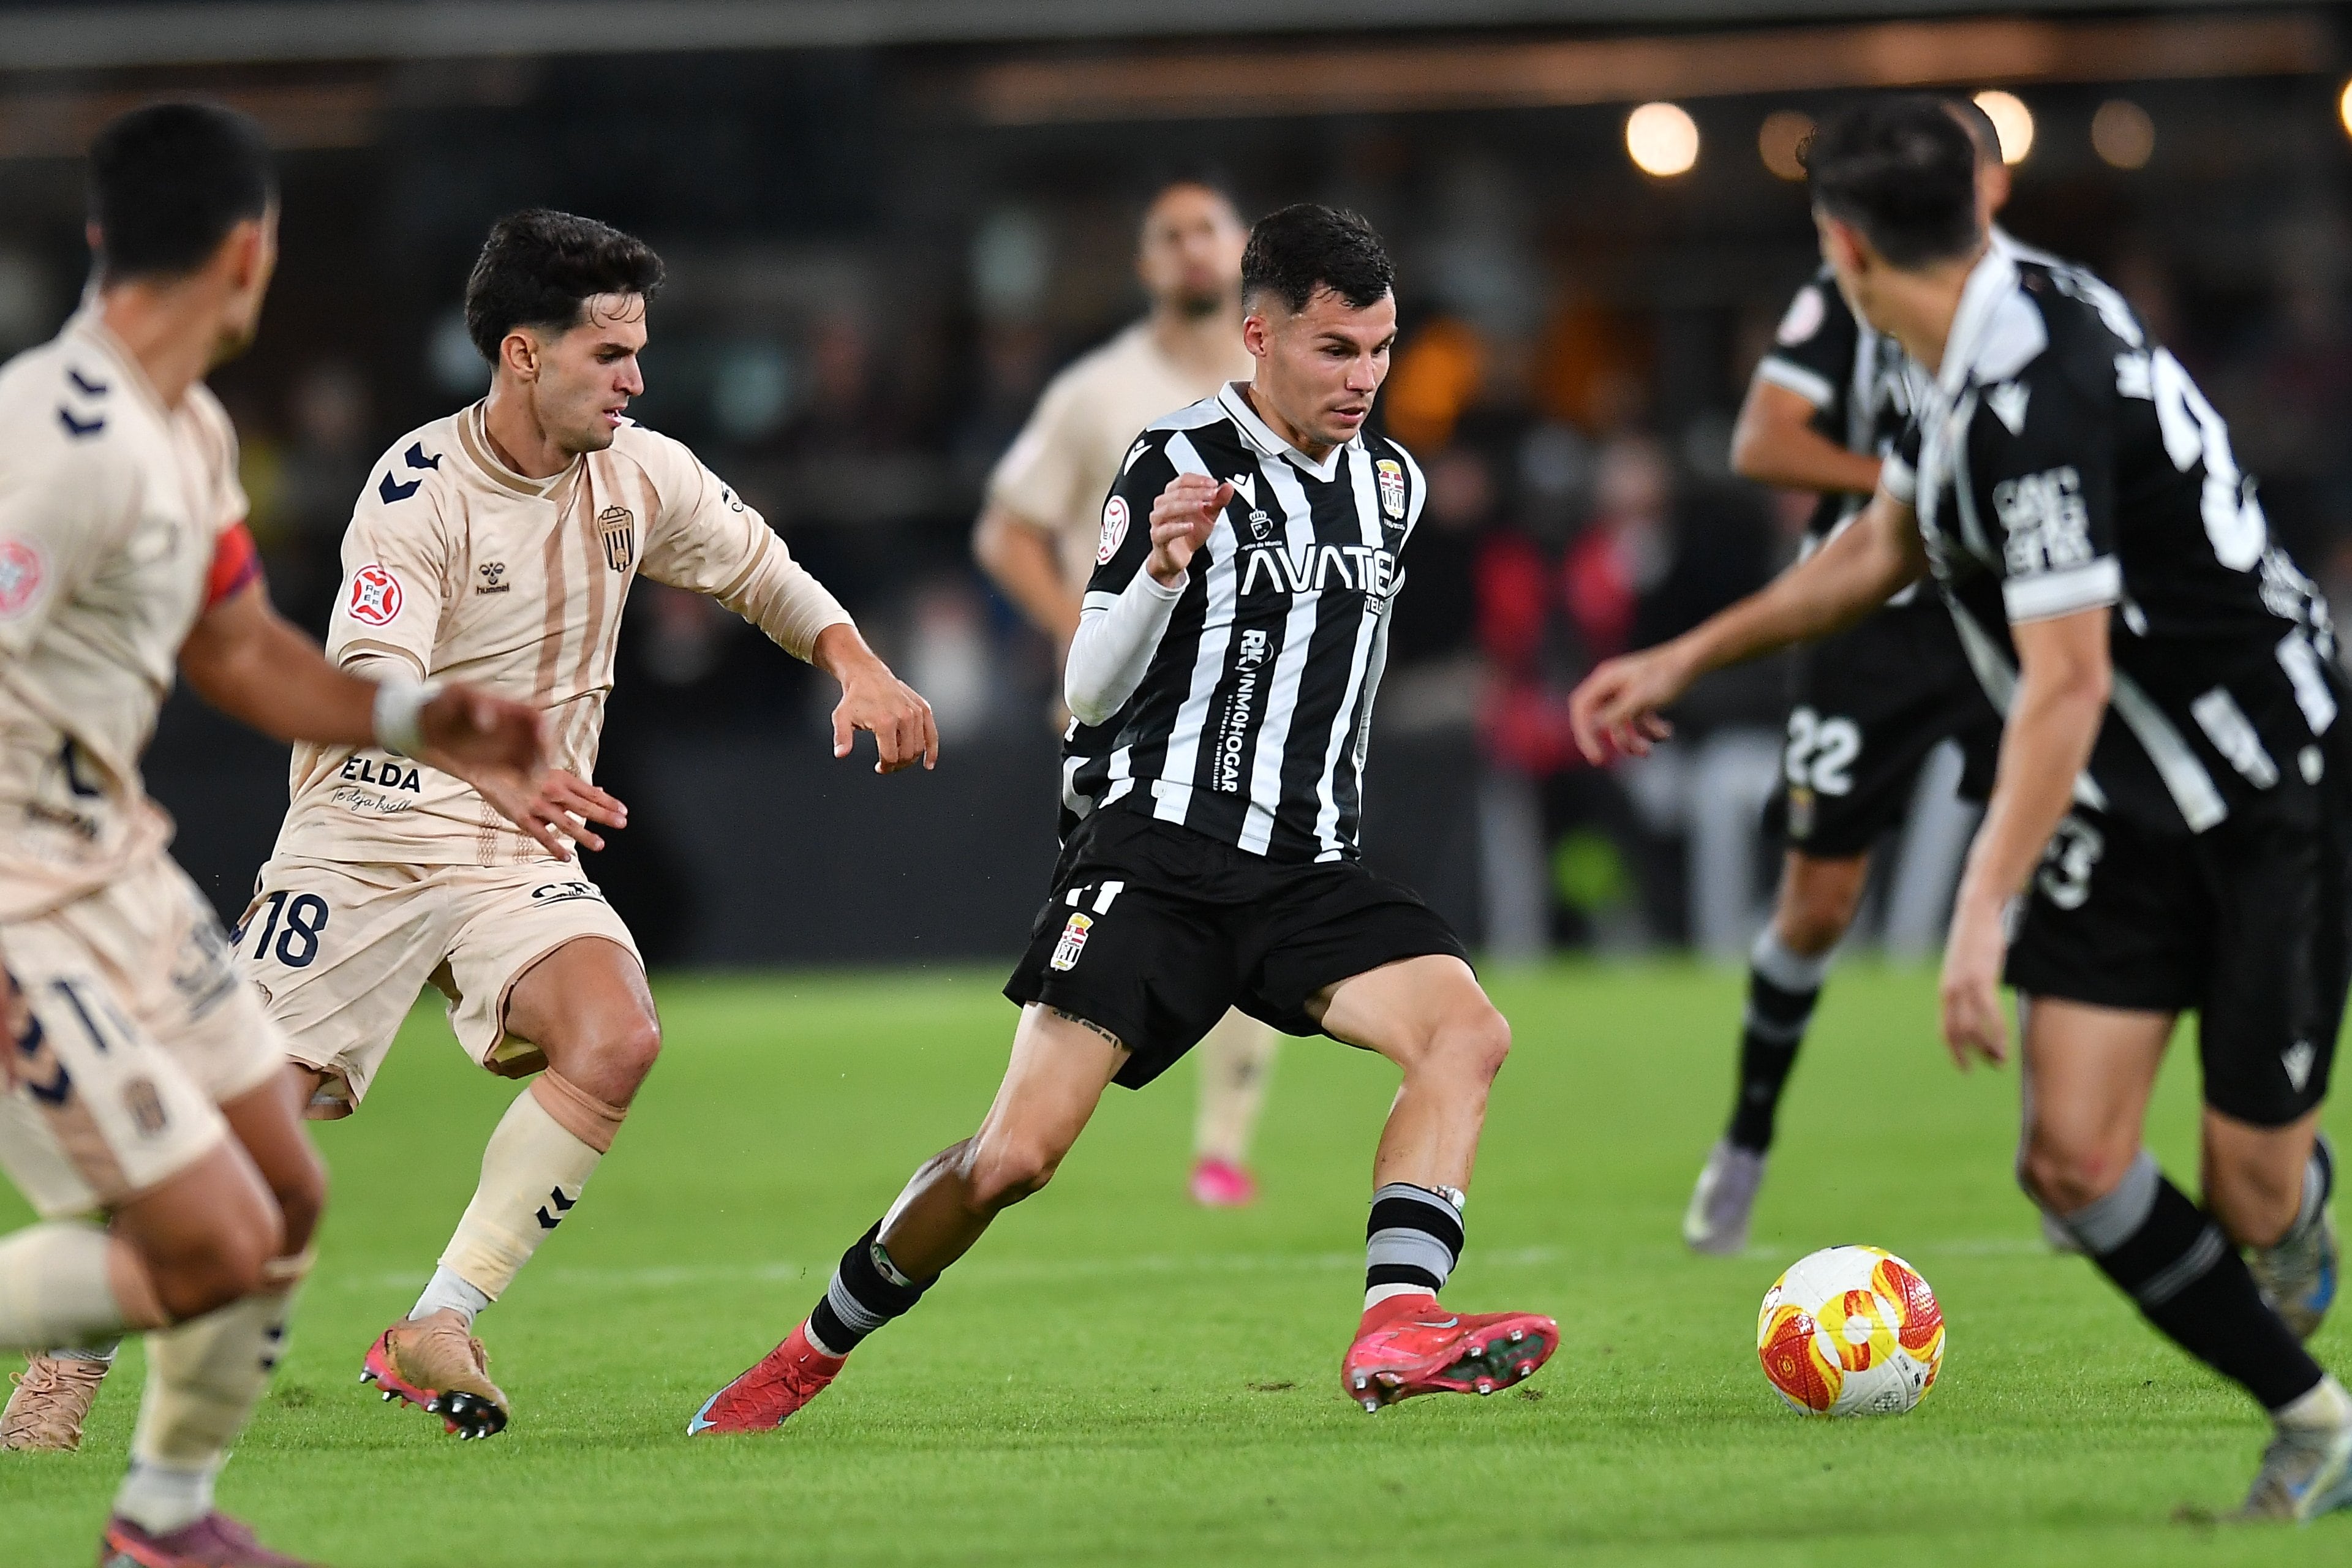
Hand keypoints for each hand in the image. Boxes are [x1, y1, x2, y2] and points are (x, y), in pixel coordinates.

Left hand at [414, 684, 543, 775]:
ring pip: (533, 759)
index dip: (543, 730)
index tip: (541, 743)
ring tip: (530, 784)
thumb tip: (487, 722)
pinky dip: (524, 780)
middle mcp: (513, 728)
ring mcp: (508, 746)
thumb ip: (473, 704)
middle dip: (543, 757)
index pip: (535, 717)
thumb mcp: (455, 695)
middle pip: (540, 742)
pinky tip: (521, 788)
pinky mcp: (499, 763)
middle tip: (537, 773)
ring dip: (536, 771)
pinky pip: (519, 772)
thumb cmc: (442, 703)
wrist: (426, 724)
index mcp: (506, 708)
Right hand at [470, 766, 628, 862]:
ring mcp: (539, 805)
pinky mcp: (524, 818)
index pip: (591, 791)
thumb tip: (601, 789)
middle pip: (584, 805)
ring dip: (584, 835)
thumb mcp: (551, 770)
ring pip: (566, 823)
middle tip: (622, 823)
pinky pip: (542, 836)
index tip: (623, 810)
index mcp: (561, 777)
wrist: (488, 768)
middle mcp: (553, 790)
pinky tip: (566, 856)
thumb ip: (575, 783)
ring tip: (600, 844)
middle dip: (605, 815)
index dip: (609, 801)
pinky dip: (555, 847)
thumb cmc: (522, 768)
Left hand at [829, 650, 938, 774]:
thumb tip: (840, 754)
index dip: (885, 767)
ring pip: (919, 747)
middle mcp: (904, 716)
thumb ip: (842, 737)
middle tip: (888, 764)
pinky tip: (928, 764)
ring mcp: (916, 712)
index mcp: (885, 721)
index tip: (879, 768)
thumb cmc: (854, 698)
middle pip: (907, 754)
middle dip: (897, 764)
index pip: (891, 757)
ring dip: (909, 758)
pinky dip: (932, 750)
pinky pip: (932, 734)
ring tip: (898, 757)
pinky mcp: (923, 708)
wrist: (867, 675)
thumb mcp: (841, 717)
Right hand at [1146, 475, 1231, 587]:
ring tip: (1201, 506)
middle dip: (1197, 491)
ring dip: (1187, 505)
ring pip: (1168, 508)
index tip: (1213, 484)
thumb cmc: (1189, 534)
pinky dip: (1178, 528)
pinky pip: (1164, 530)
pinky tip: (1190, 526)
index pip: (1183, 480)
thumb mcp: (1208, 516)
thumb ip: (1218, 501)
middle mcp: (1163, 505)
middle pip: (1177, 492)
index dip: (1199, 480)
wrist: (1177, 557)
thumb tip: (1228, 487)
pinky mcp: (1158, 537)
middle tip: (1212, 494)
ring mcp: (1159, 521)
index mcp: (1174, 495)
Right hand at [1566, 644, 1693, 762]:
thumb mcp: (1640, 698)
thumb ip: (1614, 713)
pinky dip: (1648, 731)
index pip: (1581, 708)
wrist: (1692, 662)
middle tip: (1604, 761)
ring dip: (1633, 740)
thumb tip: (1591, 727)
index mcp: (1605, 680)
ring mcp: (1625, 693)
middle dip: (1607, 740)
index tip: (1595, 755)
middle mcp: (1611, 686)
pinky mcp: (1640, 699)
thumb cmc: (1666, 675)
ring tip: (1648, 750)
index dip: (1583, 733)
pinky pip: (1636, 721)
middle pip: (1597, 719)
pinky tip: (1665, 732)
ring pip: (1620, 725)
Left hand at [1938, 890, 2011, 1069]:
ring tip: (2001, 1060)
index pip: (1946, 1030)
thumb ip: (1968, 986)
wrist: (1976, 912)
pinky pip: (1989, 1015)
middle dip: (1974, 1055)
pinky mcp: (1980, 979)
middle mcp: (1950, 992)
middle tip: (1992, 1066)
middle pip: (1958, 1034)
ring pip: (1973, 1029)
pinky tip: (2005, 1044)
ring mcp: (1963, 986)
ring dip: (1988, 1048)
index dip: (1955, 1051)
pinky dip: (1997, 1033)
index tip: (1965, 1067)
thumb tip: (1978, 1002)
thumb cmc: (1975, 940)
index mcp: (1946, 992)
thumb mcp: (1966, 967)